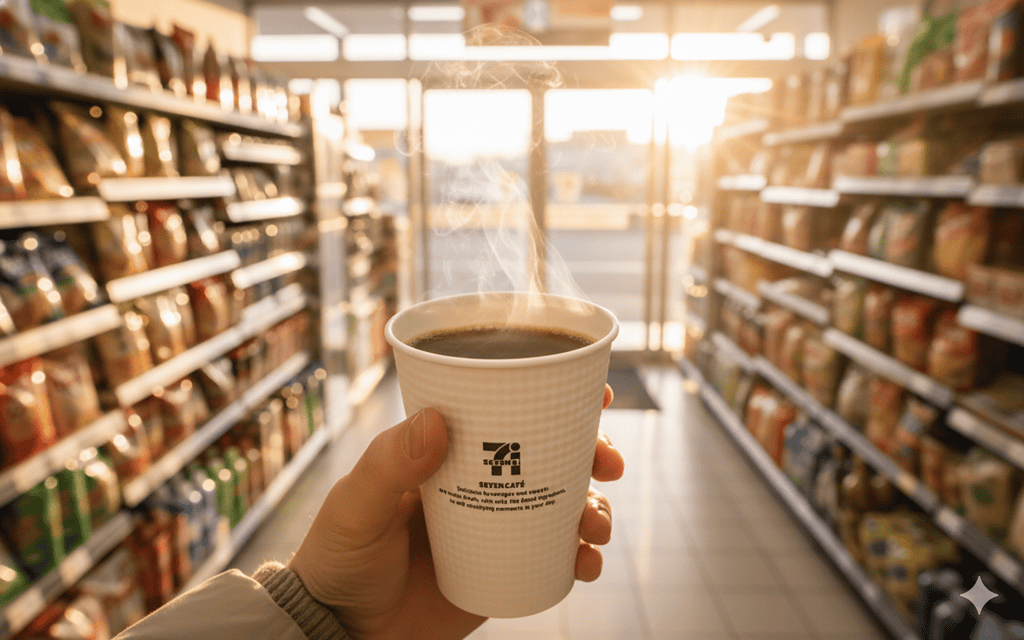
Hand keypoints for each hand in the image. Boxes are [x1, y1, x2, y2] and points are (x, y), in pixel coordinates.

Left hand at [289, 385, 622, 639]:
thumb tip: (438, 419)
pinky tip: (585, 564)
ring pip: (565, 505)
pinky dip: (582, 558)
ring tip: (594, 527)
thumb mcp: (357, 506)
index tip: (600, 392)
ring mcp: (499, 529)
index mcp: (450, 453)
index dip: (559, 399)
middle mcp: (482, 484)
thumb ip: (388, 464)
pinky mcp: (506, 572)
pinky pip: (557, 559)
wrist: (342, 631)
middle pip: (553, 455)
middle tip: (608, 464)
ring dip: (595, 507)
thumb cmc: (339, 559)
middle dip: (593, 454)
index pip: (508, 411)